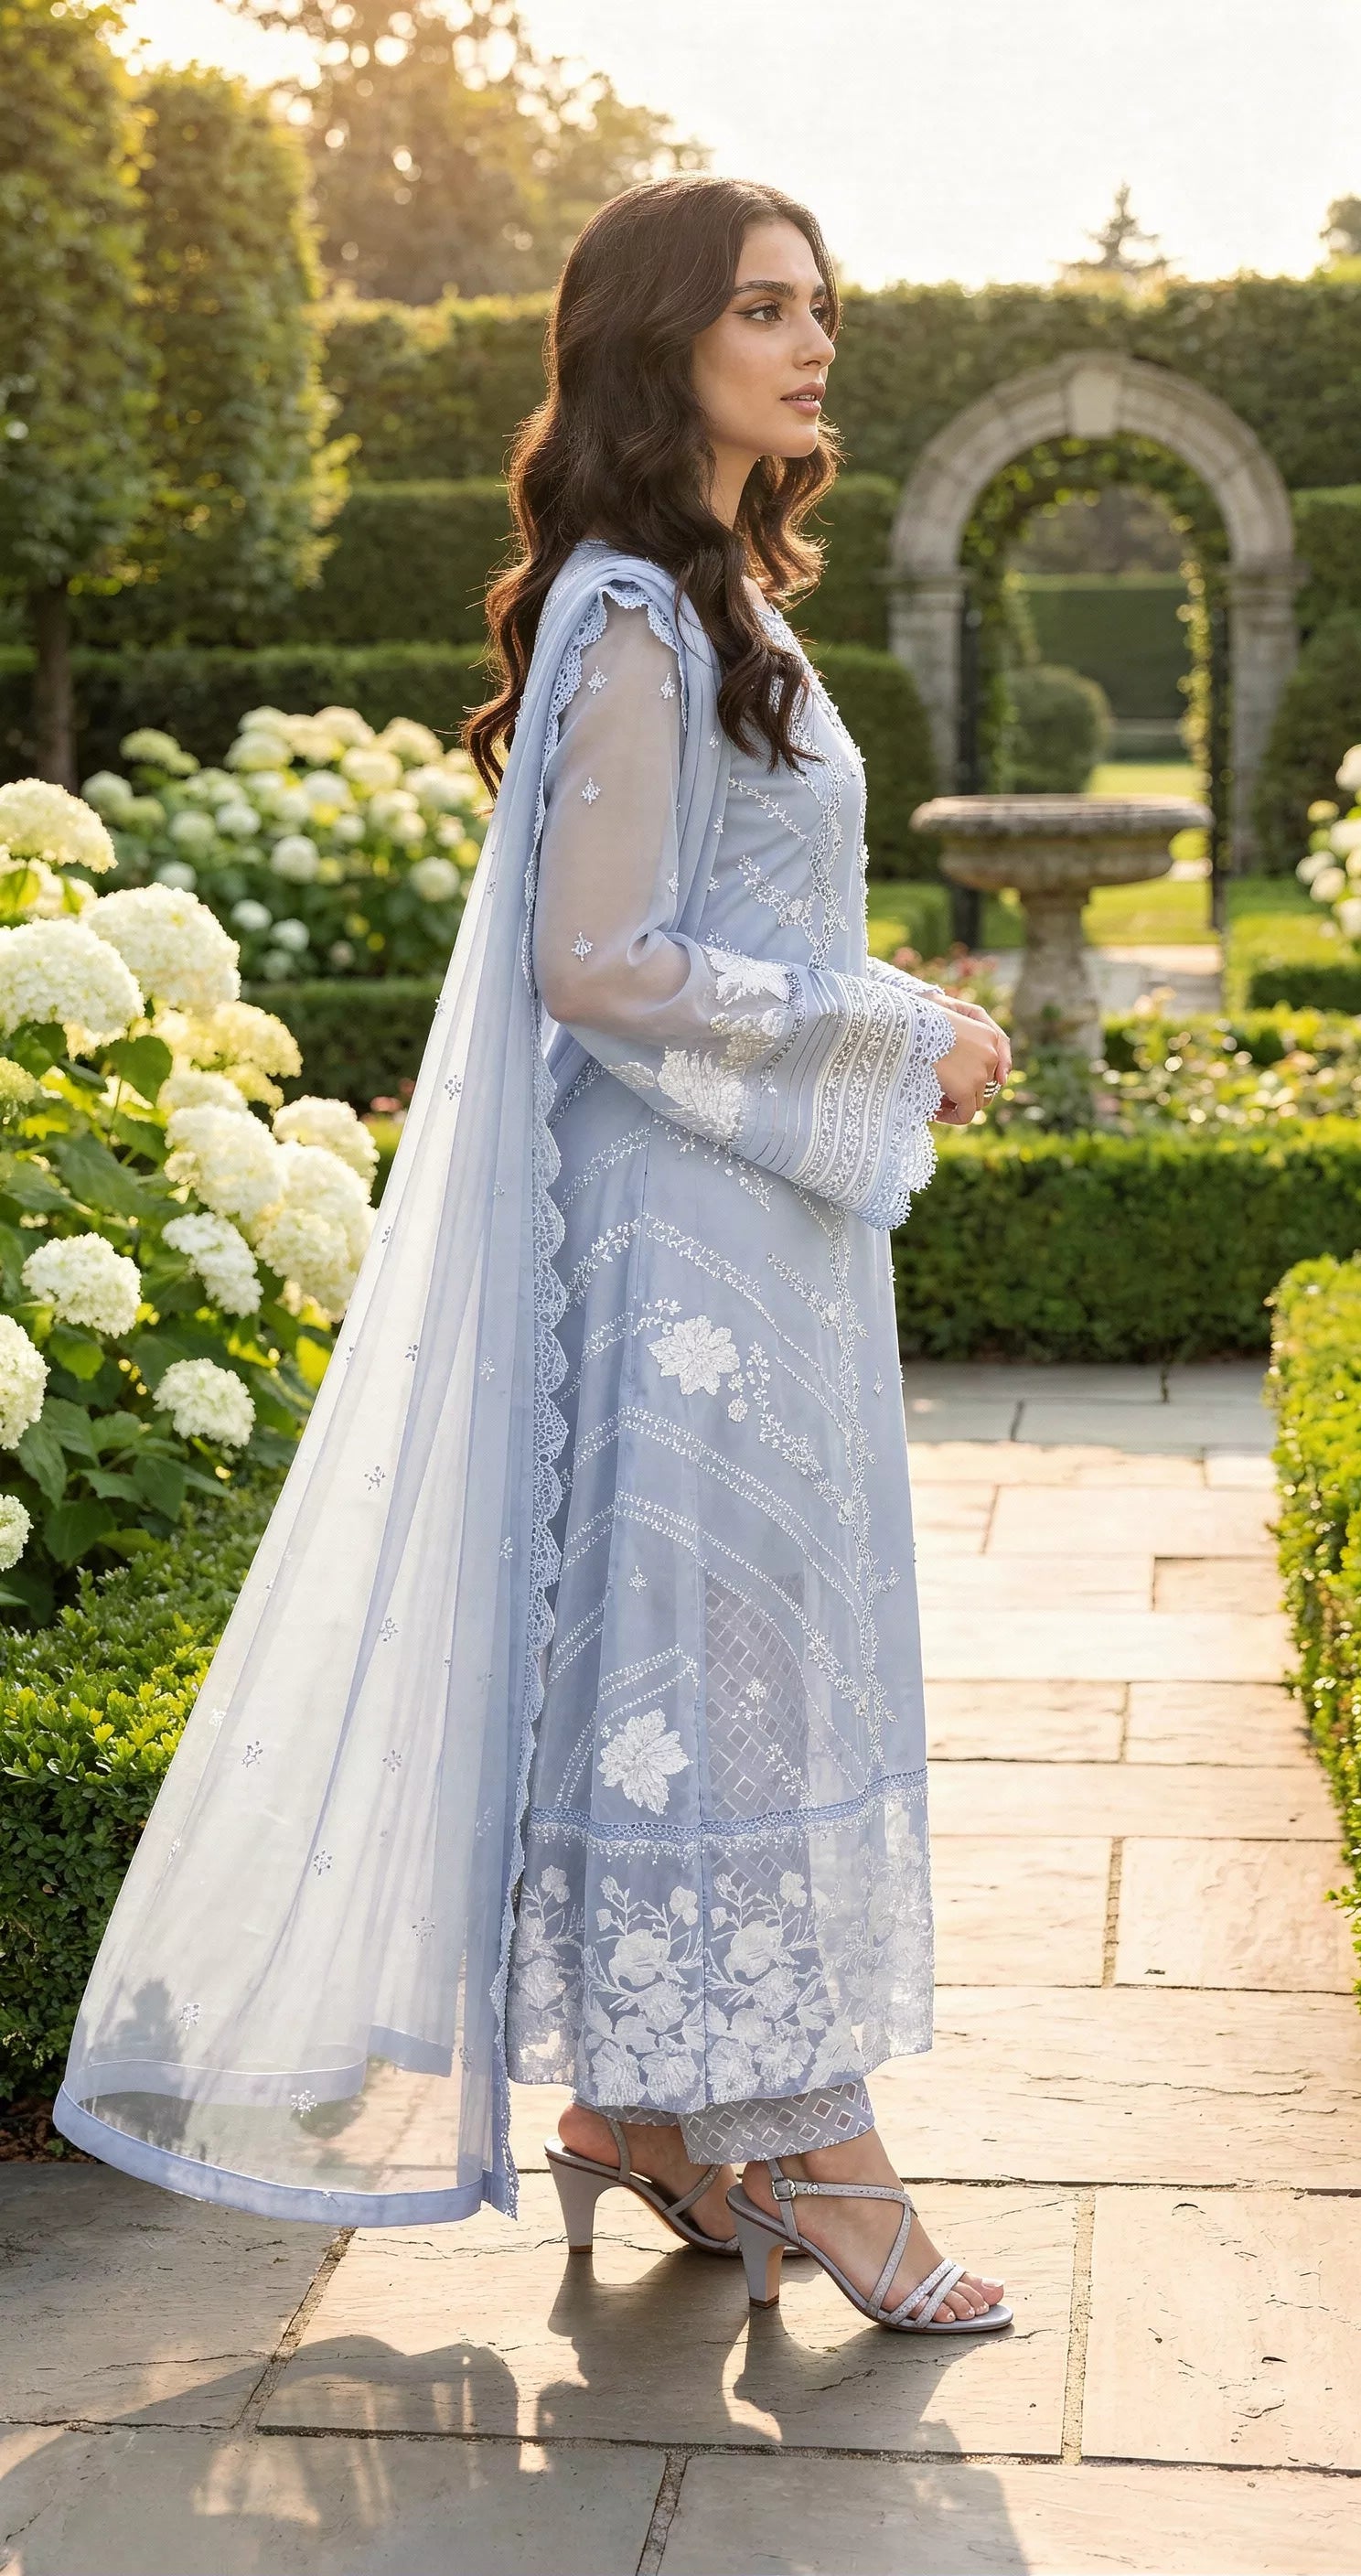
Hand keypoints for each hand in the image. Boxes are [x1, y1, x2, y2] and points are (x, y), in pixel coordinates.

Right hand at [932, 1001, 1007, 1124]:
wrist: (906, 1021)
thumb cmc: (921, 1016)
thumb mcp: (952, 1015)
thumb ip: (974, 1039)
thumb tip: (999, 1077)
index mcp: (989, 1035)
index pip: (993, 1068)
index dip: (973, 1080)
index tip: (954, 1084)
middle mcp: (991, 1054)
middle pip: (985, 1086)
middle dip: (966, 1093)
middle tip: (941, 1095)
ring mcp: (981, 1073)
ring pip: (975, 1102)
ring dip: (957, 1104)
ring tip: (934, 1101)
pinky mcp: (967, 1089)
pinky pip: (965, 1114)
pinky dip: (952, 1117)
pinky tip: (935, 1113)